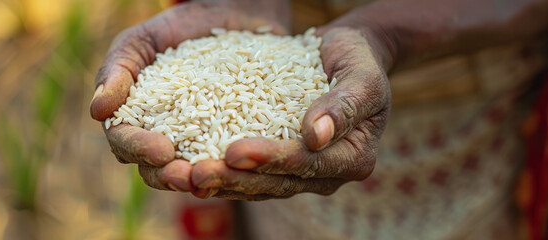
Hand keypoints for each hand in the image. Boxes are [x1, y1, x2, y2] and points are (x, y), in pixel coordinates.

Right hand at [90, 1, 286, 192]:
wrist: (229, 16)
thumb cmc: (176, 28)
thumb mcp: (141, 41)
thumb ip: (116, 71)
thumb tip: (97, 111)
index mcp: (133, 122)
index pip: (125, 144)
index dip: (140, 150)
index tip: (161, 150)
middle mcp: (164, 140)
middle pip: (157, 171)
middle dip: (170, 177)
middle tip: (188, 176)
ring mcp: (200, 145)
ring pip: (195, 175)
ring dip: (205, 182)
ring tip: (216, 177)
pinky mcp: (235, 142)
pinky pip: (236, 164)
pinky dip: (241, 168)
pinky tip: (252, 165)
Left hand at [190, 27, 391, 199]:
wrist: (343, 57)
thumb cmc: (357, 59)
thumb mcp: (362, 74)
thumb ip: (345, 104)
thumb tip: (317, 136)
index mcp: (353, 158)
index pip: (308, 164)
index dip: (271, 160)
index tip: (234, 151)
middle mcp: (327, 174)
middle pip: (278, 183)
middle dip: (236, 178)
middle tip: (198, 172)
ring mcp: (302, 174)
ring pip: (259, 185)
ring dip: (222, 182)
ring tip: (186, 175)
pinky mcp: (279, 165)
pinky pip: (248, 174)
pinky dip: (221, 171)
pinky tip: (189, 165)